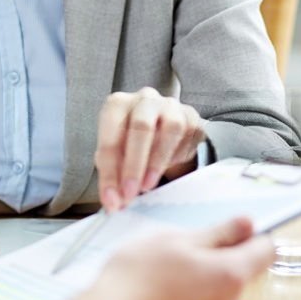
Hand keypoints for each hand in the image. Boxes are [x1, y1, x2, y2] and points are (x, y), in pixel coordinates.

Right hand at [87, 217, 273, 299]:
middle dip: (215, 268)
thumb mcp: (172, 240)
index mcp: (229, 274)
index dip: (251, 238)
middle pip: (237, 278)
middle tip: (178, 262)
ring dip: (201, 295)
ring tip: (164, 290)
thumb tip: (247, 224)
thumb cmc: (134, 282)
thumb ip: (217, 232)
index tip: (235, 235)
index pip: (265, 250)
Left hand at [95, 87, 204, 210]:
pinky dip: (177, 156)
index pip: (110, 136)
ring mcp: (170, 105)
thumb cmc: (131, 140)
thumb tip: (112, 200)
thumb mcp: (116, 153)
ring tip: (147, 185)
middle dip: (134, 165)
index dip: (109, 171)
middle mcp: (144, 99)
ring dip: (157, 162)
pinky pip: (188, 136)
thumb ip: (112, 173)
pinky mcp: (191, 116)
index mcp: (117, 105)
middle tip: (130, 193)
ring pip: (169, 129)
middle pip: (140, 127)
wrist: (161, 128)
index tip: (111, 198)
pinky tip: (168, 168)